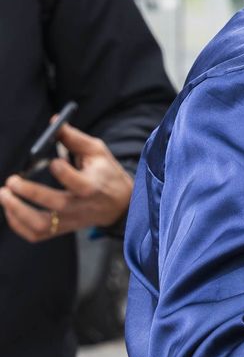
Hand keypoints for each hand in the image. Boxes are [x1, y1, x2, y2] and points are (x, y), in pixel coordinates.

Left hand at [1, 123, 132, 242]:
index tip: (53, 161)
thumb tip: (53, 122)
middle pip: (54, 204)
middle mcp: (81, 205)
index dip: (62, 171)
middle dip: (30, 192)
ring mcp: (70, 220)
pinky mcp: (61, 229)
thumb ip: (74, 138)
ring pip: (41, 224)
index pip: (77, 182)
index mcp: (93, 185)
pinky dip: (17, 224)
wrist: (119, 204)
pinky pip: (36, 234)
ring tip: (4, 195)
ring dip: (17, 211)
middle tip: (12, 180)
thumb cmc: (106, 173)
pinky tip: (10, 209)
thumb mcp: (97, 152)